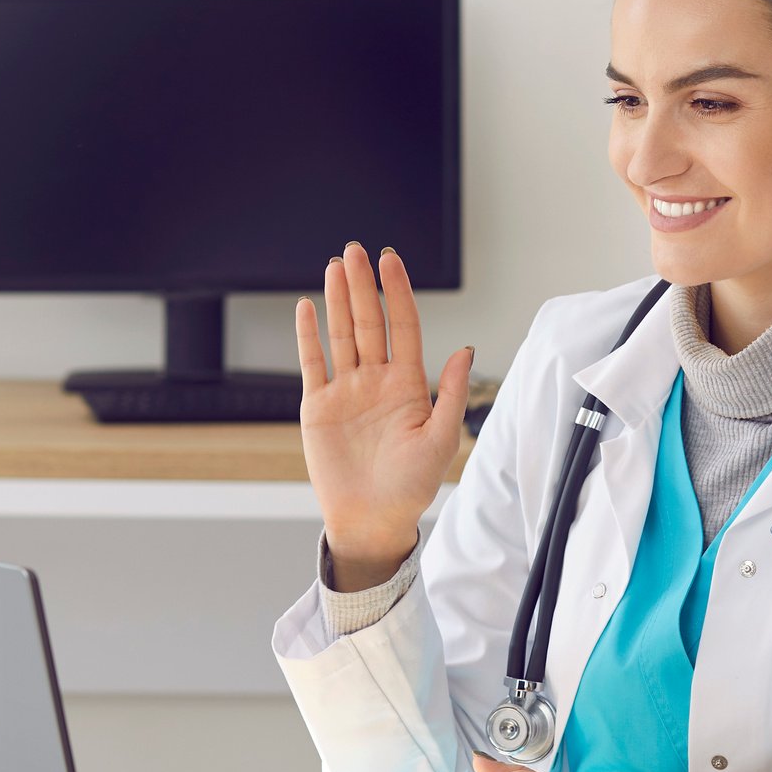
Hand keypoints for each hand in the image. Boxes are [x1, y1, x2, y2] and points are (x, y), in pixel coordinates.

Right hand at [295, 242, 473, 588]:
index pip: (402, 326)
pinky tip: (307, 306)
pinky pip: (312, 362)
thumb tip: (465, 349)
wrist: (372, 520)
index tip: (390, 260)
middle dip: (362, 285)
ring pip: (341, 335)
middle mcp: (376, 380)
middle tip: (357, 250)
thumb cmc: (411, 487)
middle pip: (368, 322)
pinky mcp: (317, 406)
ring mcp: (345, 390)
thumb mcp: (441, 440)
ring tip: (335, 265)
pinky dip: (308, 335)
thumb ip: (451, 393)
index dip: (396, 292)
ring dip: (338, 300)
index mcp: (408, 384)